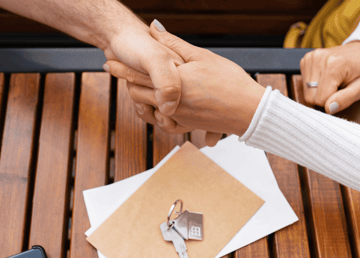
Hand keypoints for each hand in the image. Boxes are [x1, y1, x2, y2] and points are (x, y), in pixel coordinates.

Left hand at [105, 21, 265, 139]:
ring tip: (131, 86)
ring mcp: (178, 117)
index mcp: (174, 82)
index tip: (110, 61)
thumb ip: (174, 45)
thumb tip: (153, 29)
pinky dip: (155, 113)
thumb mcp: (201, 57)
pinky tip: (155, 107)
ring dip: (138, 96)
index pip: (140, 74)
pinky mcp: (187, 126)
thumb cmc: (230, 82)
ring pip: (149, 107)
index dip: (123, 68)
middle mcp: (172, 102)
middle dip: (126, 80)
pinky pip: (163, 121)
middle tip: (113, 69)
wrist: (249, 112)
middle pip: (140, 92)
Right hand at [300, 41, 359, 113]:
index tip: (342, 92)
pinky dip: (314, 84)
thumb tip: (328, 109)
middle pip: (310, 96)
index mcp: (333, 65)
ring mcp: (310, 58)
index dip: (332, 101)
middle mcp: (318, 59)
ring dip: (319, 90)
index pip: (320, 99)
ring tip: (333, 80)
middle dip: (324, 97)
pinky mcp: (306, 59)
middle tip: (337, 87)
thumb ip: (345, 99)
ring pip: (306, 91)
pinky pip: (304, 83)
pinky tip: (325, 77)